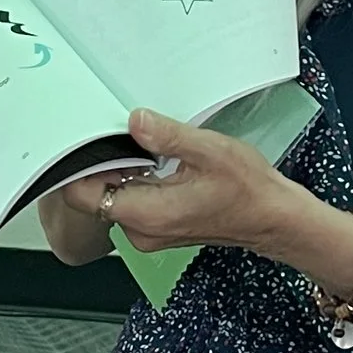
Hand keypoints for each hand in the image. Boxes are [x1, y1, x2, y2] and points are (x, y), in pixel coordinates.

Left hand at [94, 111, 302, 256]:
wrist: (273, 218)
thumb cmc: (248, 189)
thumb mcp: (209, 150)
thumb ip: (166, 135)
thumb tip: (134, 120)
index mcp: (147, 213)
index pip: (82, 195)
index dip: (79, 164)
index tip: (89, 136)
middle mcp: (140, 230)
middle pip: (94, 195)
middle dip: (102, 162)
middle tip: (120, 132)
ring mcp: (148, 233)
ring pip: (112, 197)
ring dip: (120, 170)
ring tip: (143, 145)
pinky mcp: (157, 228)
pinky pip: (130, 202)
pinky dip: (134, 180)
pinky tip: (154, 161)